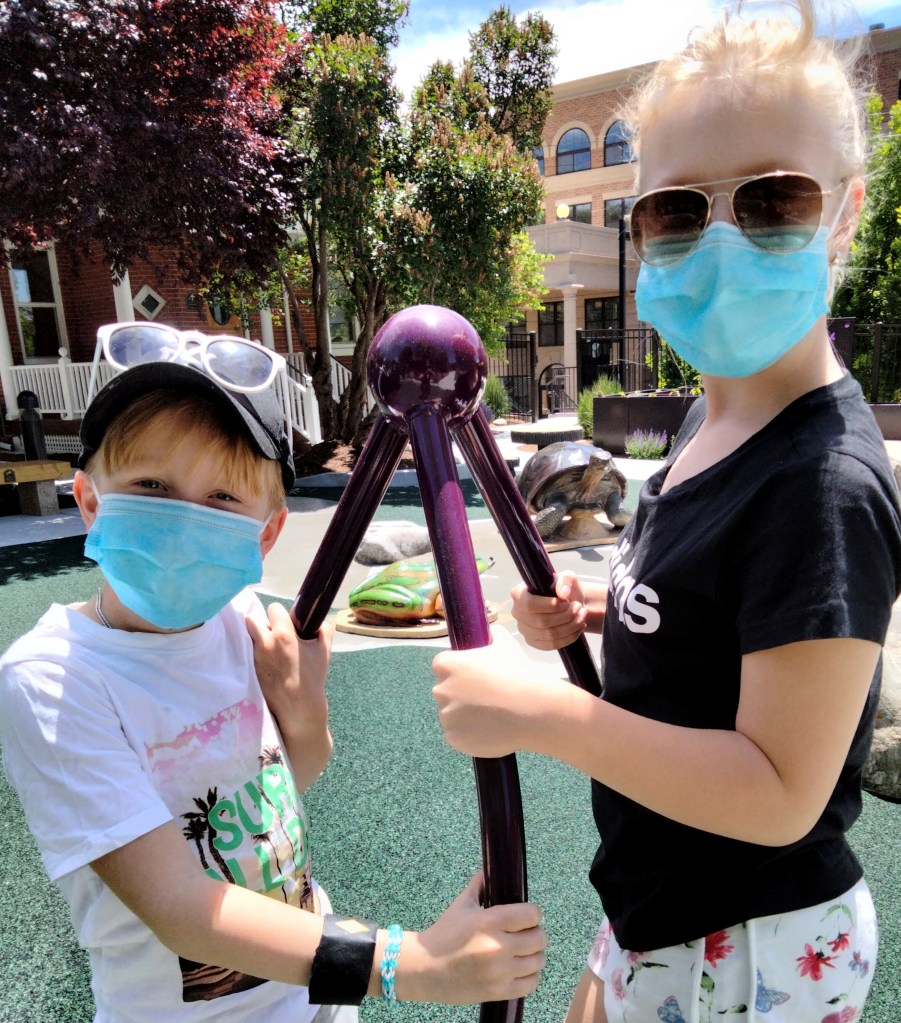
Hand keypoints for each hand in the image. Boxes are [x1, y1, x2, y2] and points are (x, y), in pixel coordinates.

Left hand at [245, 602, 331, 739]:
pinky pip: (246, 652)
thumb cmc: (313, 677)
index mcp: (283, 635)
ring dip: (256, 637)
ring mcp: (254, 656)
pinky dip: (254, 652)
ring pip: (247, 635)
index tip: (285, 623)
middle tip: (272, 634)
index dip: (281, 615)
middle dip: (262, 623)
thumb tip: (318, 619)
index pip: (273, 609)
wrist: (299, 707)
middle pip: (252, 619)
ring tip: (268, 648)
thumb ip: (324, 629)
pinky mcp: (249, 668)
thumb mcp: (324, 650)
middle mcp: (265, 643)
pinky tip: (265, 661)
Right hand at [397, 870, 545, 1003]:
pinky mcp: (499, 992)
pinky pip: (530, 984)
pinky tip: (521, 968)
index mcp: (489, 922)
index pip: (531, 914)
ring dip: (534, 954)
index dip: (533, 912)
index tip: (527, 914)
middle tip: (525, 932)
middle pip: (539, 938)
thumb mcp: (461, 905)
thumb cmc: (444, 934)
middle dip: (535, 932)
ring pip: (538, 961)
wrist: (425, 969)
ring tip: (523, 951)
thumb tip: (493, 867)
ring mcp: (499, 972)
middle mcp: (497, 947)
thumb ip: (480, 885)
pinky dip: (530, 975)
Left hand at [432, 635, 558, 757]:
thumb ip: (492, 635)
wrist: (532, 709)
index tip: (477, 678)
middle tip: (488, 698)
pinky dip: (470, 735)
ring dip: (466, 717)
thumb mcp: (505, 644)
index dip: (460, 672)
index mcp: (446, 664)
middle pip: (446, 692)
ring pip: (452, 715)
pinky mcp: (453, 738)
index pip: (443, 667)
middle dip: (462, 695)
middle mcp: (440, 690)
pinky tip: (491, 730)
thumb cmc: (517, 673)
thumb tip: (491, 633)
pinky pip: (458, 736)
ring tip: (493, 716)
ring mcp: (445, 716)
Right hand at [511, 570, 587, 649]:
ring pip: (549, 635)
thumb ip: (565, 580)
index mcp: (518, 594)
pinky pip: (552, 645)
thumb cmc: (564, 588)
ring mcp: (524, 630)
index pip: (530, 605)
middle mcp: (517, 613)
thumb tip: (563, 594)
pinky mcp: (534, 642)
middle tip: (579, 608)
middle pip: (541, 621)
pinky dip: (569, 637)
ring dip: (570, 626)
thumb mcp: (567, 577)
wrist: (570, 603)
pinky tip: (578, 627)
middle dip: (565, 616)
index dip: (550, 606)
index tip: (567, 602)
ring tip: (582, 616)